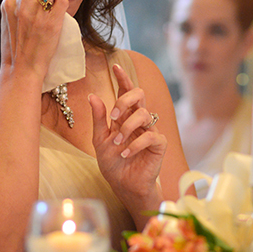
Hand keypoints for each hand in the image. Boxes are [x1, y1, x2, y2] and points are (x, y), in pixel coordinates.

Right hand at [0, 0, 66, 80]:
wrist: (21, 70)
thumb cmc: (16, 48)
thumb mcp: (8, 21)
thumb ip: (17, 4)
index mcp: (8, 3)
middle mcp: (21, 5)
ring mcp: (37, 14)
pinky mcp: (51, 23)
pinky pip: (63, 1)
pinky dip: (64, 3)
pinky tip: (60, 10)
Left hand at [88, 64, 165, 208]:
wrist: (124, 185)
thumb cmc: (113, 163)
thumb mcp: (100, 140)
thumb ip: (99, 118)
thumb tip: (93, 96)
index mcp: (125, 116)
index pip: (126, 92)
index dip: (122, 78)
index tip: (114, 66)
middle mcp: (139, 120)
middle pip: (139, 95)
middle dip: (125, 99)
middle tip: (114, 115)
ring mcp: (150, 131)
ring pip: (144, 114)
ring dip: (127, 128)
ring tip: (117, 143)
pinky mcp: (158, 145)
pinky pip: (150, 136)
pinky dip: (135, 144)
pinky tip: (125, 153)